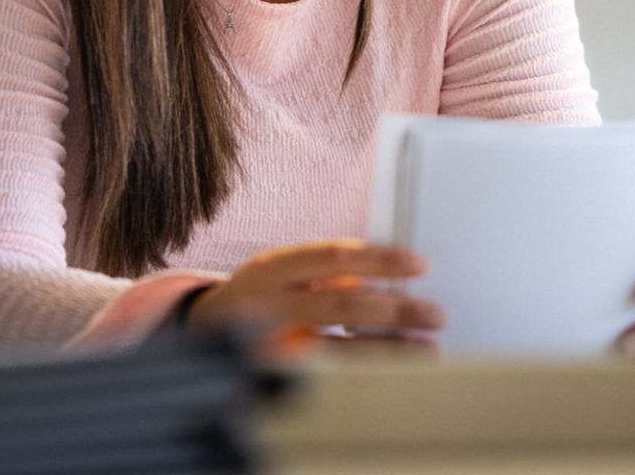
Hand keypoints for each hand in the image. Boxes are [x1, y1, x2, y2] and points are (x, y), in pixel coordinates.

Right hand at [185, 240, 442, 352]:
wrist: (198, 333)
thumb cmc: (258, 297)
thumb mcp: (284, 273)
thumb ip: (327, 273)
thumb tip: (384, 276)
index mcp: (274, 267)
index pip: (333, 256)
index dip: (379, 259)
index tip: (420, 266)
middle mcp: (268, 303)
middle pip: (341, 303)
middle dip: (394, 310)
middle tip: (436, 315)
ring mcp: (268, 346)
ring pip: (336, 348)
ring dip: (388, 349)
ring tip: (427, 350)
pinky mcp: (271, 378)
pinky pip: (325, 377)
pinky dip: (362, 373)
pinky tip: (389, 372)